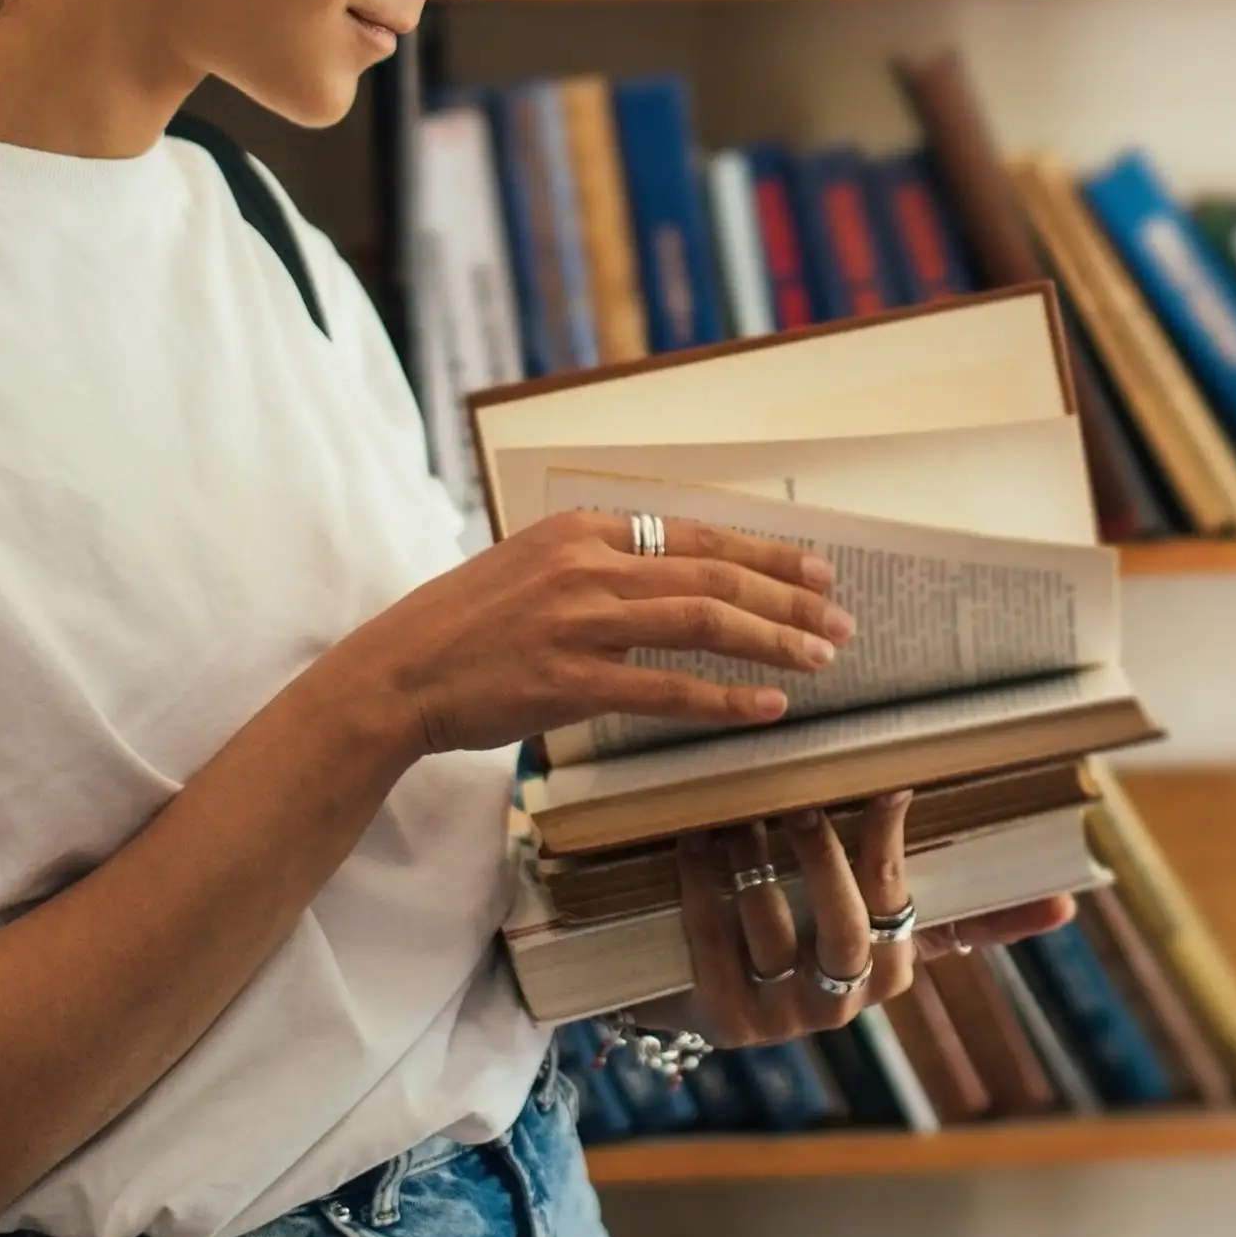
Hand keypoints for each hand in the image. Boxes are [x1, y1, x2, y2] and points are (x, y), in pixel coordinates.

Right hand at [290, 509, 853, 762]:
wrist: (396, 672)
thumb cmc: (464, 627)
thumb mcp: (531, 568)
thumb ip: (599, 568)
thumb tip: (673, 579)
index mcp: (580, 529)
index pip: (696, 533)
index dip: (765, 553)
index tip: (817, 570)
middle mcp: (584, 565)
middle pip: (712, 575)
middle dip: (787, 598)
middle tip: (840, 620)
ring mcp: (576, 621)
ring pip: (701, 622)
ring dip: (771, 640)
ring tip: (820, 658)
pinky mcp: (567, 681)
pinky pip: (665, 689)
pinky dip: (724, 697)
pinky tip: (766, 707)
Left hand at [666, 791, 1079, 1047]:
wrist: (708, 1001)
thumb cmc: (812, 942)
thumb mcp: (885, 929)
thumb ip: (968, 916)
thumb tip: (1068, 905)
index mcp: (893, 970)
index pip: (903, 902)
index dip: (894, 845)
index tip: (892, 786)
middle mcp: (843, 1001)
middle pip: (845, 927)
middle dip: (825, 857)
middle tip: (800, 798)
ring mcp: (780, 1016)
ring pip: (770, 928)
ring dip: (752, 860)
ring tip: (737, 809)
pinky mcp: (723, 1020)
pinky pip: (711, 942)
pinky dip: (701, 885)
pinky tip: (694, 840)